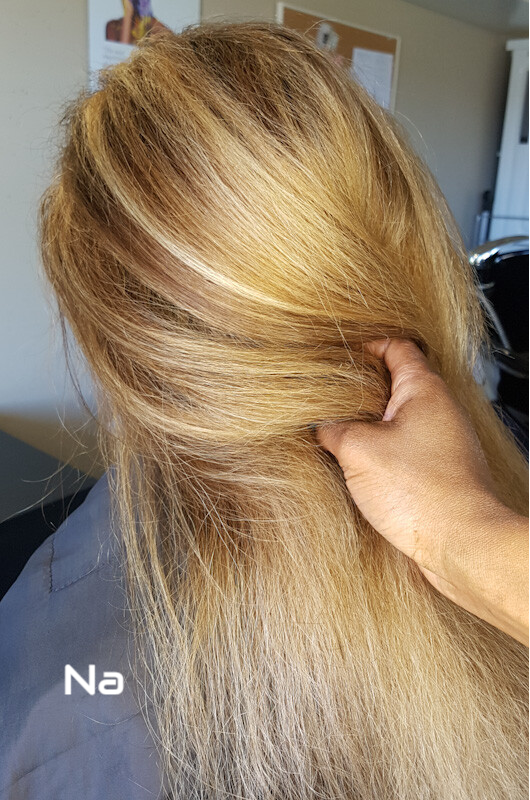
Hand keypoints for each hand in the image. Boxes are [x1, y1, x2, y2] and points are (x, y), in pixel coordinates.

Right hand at [316, 338, 528, 644]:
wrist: (459, 543)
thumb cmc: (422, 493)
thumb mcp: (358, 451)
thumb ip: (333, 429)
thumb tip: (319, 426)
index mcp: (424, 390)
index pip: (397, 348)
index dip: (367, 346)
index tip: (342, 352)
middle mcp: (440, 410)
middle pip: (396, 383)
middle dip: (361, 389)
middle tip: (329, 395)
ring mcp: (443, 441)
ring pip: (399, 419)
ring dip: (370, 423)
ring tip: (339, 431)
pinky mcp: (441, 471)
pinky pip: (406, 447)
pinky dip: (383, 449)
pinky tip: (360, 464)